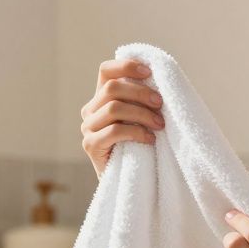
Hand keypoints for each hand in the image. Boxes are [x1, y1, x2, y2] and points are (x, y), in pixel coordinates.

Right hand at [78, 59, 164, 178]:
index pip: (106, 71)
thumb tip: (160, 78)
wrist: (130, 181)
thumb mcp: (141, 117)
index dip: (126, 66)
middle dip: (141, 93)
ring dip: (142, 114)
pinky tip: (150, 140)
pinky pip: (114, 131)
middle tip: (161, 104)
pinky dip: (136, 132)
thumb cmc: (141, 145)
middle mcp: (90, 110)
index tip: (149, 72)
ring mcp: (87, 128)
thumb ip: (142, 99)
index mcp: (101, 98)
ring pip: (114, 108)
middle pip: (112, 88)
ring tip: (160, 125)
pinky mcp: (90, 145)